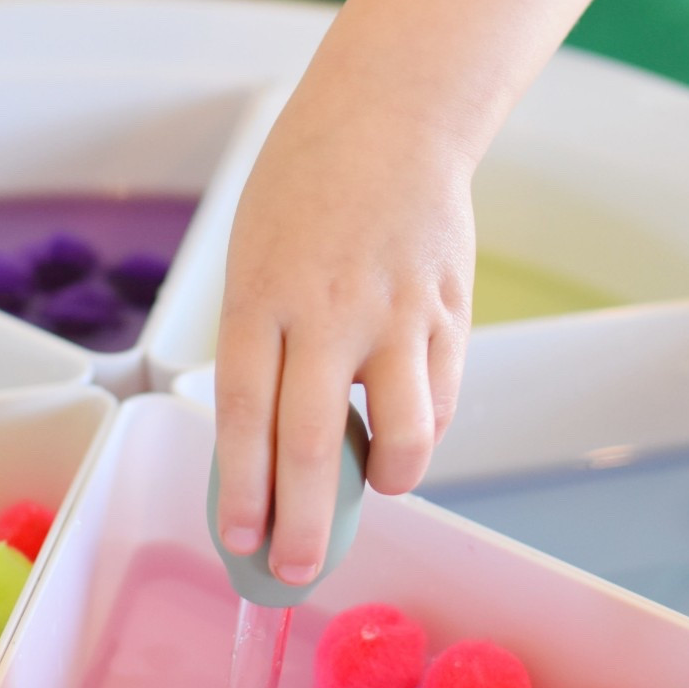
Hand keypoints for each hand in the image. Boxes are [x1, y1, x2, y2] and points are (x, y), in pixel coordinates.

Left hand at [213, 33, 475, 586]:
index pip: (245, 415)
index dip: (242, 488)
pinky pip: (440, 396)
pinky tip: (406, 429)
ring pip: (403, 433)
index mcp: (263, 296)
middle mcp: (330, 311)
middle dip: (304, 523)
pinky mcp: (449, 310)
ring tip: (377, 489)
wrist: (391, 116)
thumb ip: (263, 344)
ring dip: (390, 481)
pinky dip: (425, 429)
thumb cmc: (305, 189)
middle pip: (315, 444)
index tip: (239, 538)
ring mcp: (398, 311)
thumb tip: (272, 445)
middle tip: (296, 570)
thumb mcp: (255, 256)